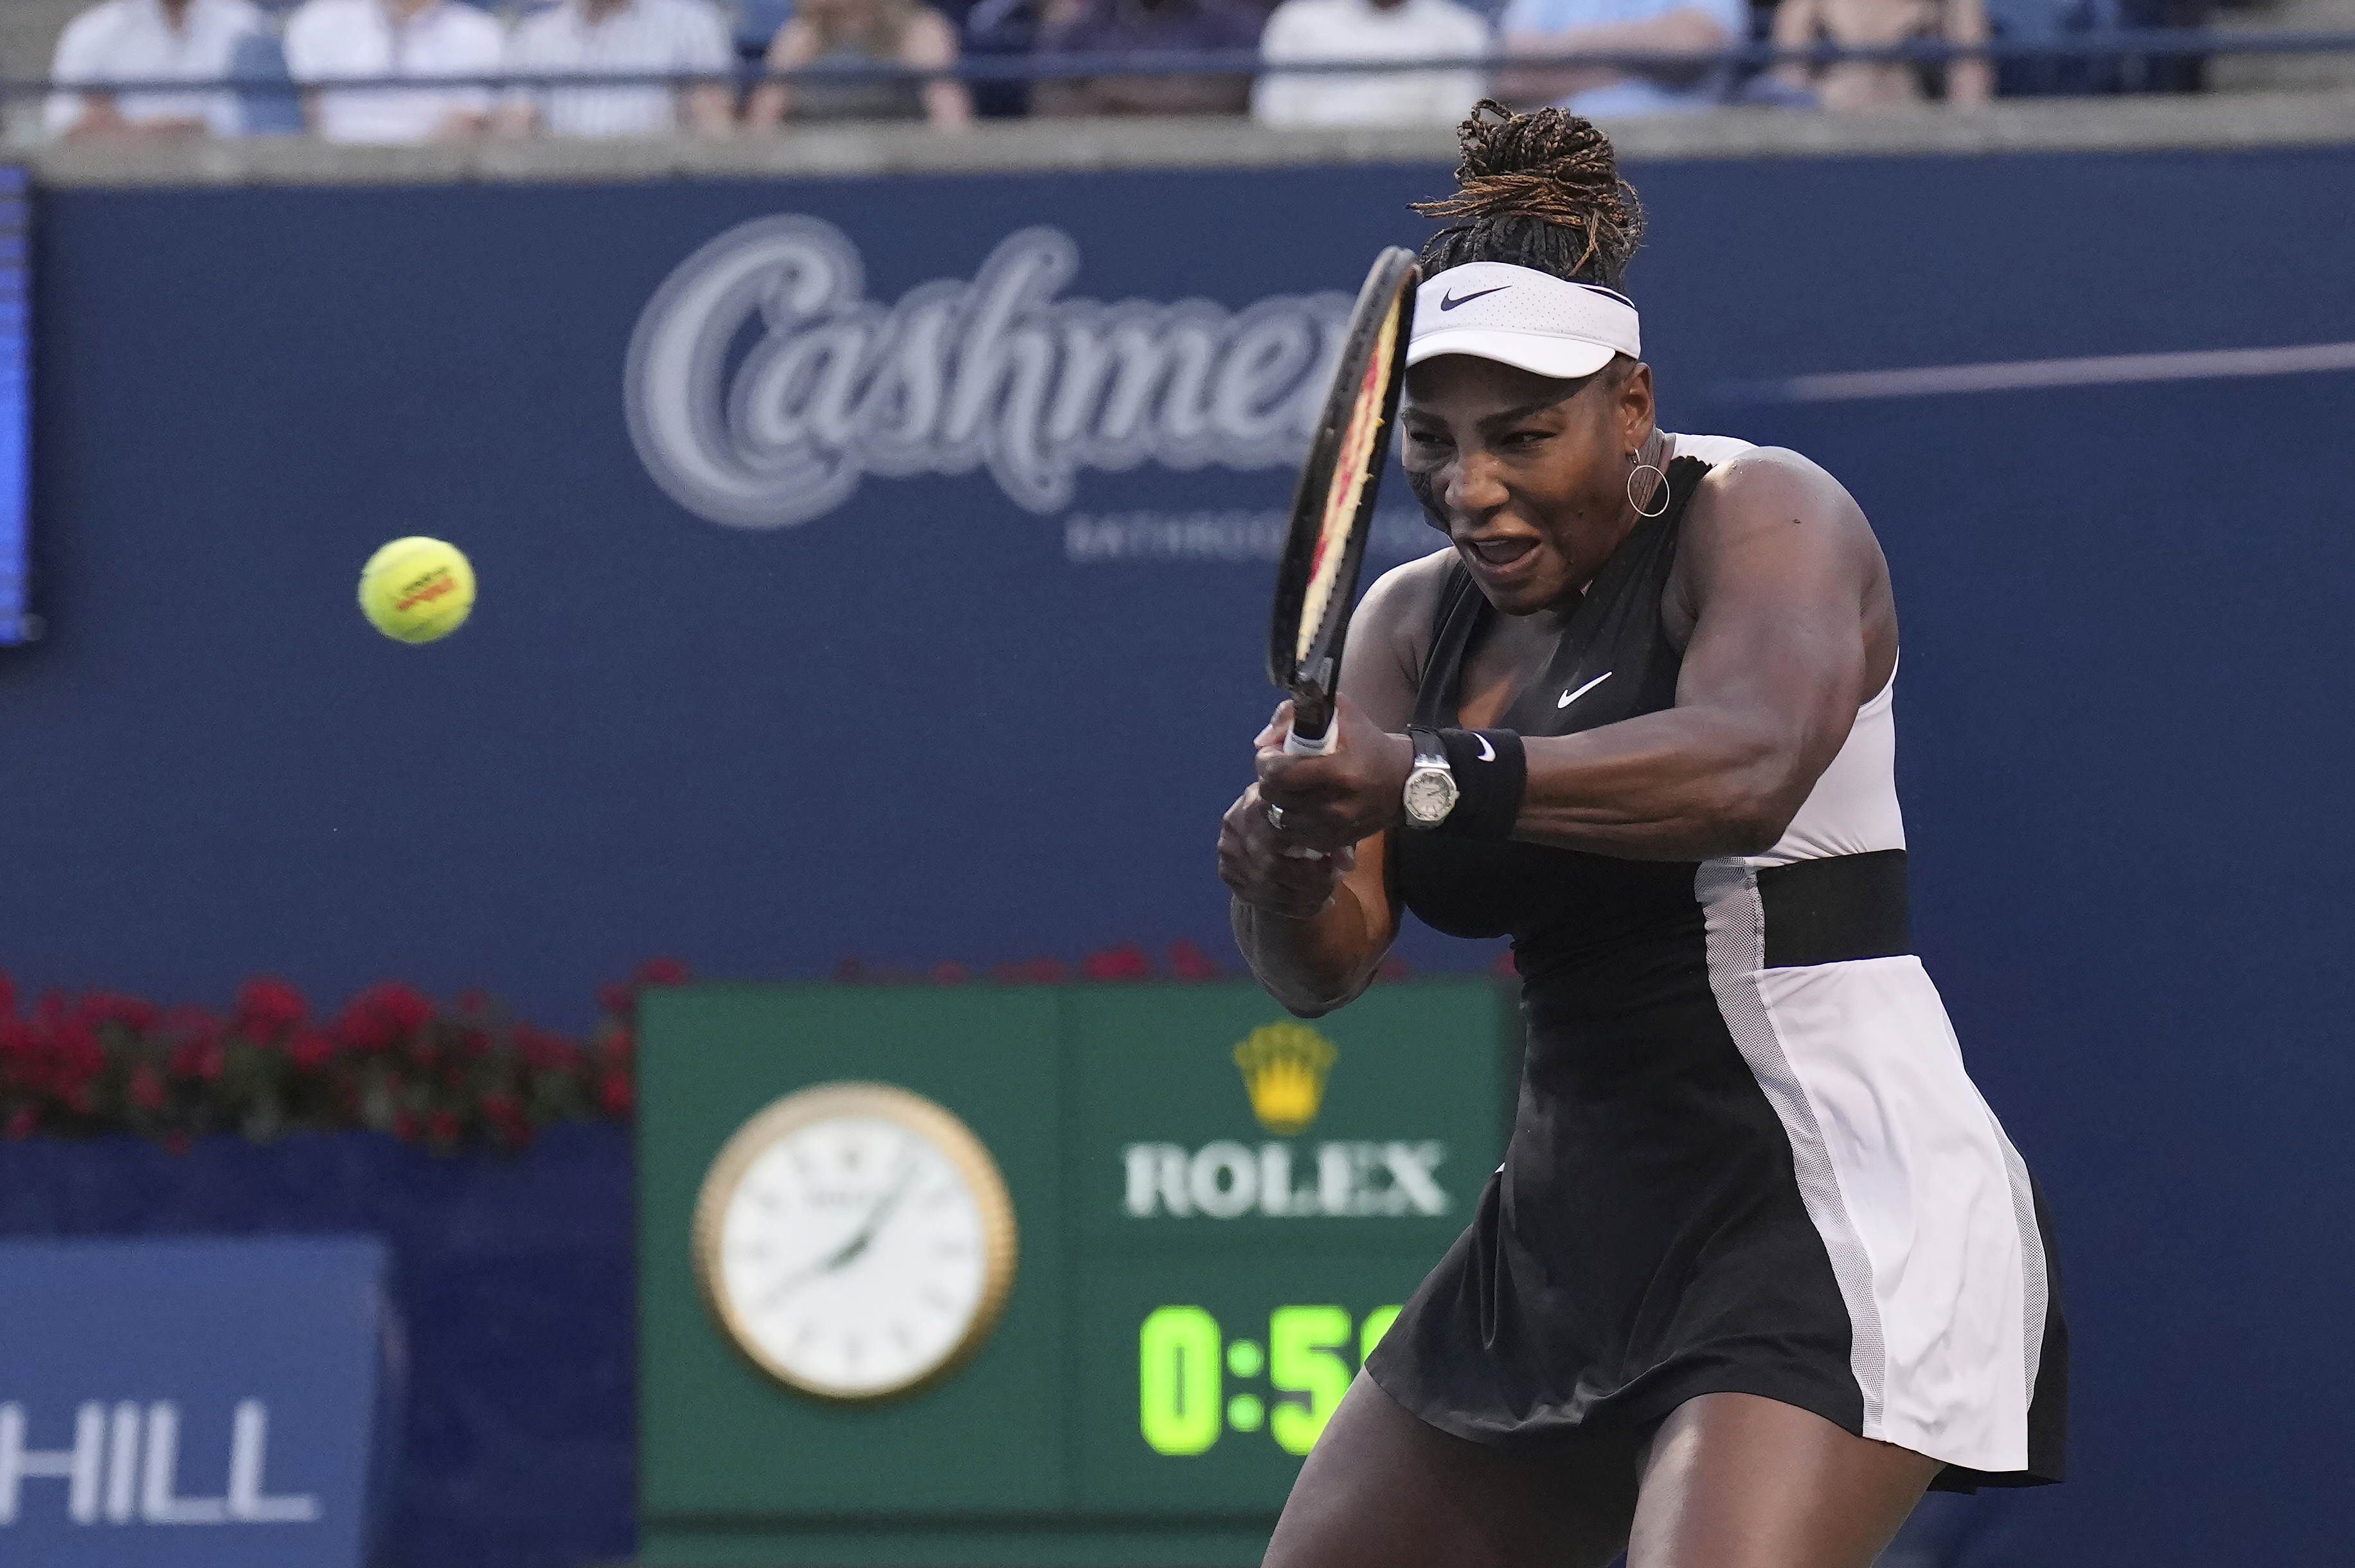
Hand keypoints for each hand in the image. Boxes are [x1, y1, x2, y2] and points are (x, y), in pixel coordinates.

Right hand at [1219, 780, 1357, 918]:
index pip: (1280, 832)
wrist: (1266, 818)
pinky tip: (1313, 905)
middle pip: (1271, 866)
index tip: (1333, 862)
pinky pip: (1259, 899)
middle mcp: (1235, 822)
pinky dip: (1291, 908)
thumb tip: (1347, 864)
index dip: (1311, 852)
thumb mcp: (1322, 815)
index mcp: (1259, 798)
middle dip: (1309, 882)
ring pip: (1266, 888)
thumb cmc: (1303, 814)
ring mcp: (1228, 850)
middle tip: (1332, 882)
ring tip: (1326, 894)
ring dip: (1302, 898)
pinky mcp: (1227, 873)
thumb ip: (1336, 835)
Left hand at [1253, 695, 1413, 853]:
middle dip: (1269, 779)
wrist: (1405, 782)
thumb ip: (1296, 714)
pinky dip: (1291, 819)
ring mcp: (1334, 827)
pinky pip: (1294, 835)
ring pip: (1279, 817)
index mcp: (1338, 770)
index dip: (1266, 760)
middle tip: (1279, 770)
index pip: (1279, 773)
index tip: (1272, 753)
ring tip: (1290, 787)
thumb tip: (1261, 741)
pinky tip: (1301, 805)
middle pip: (1274, 796)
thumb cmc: (1370, 744)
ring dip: (1278, 801)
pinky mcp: (1334, 842)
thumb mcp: (1340, 712)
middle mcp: (1335, 804)